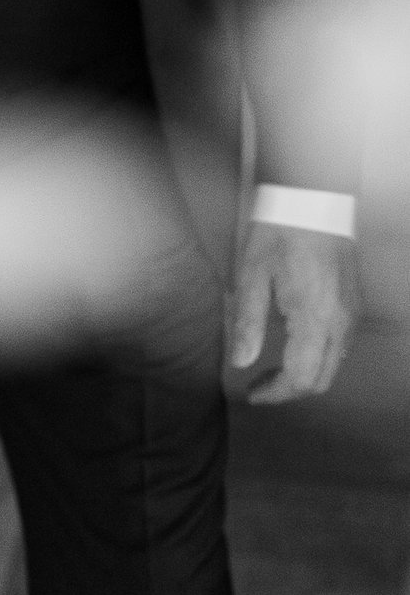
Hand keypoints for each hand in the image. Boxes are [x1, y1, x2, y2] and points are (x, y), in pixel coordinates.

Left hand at [230, 221, 356, 402]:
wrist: (314, 201)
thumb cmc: (278, 234)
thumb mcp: (252, 274)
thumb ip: (247, 322)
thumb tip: (240, 363)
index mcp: (315, 319)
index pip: (302, 378)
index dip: (276, 393)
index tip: (251, 393)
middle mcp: (341, 324)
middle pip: (322, 380)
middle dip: (289, 390)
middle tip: (258, 384)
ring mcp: (352, 316)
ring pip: (334, 366)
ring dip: (304, 375)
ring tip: (270, 369)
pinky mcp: (354, 306)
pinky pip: (340, 347)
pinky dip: (317, 358)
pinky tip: (292, 348)